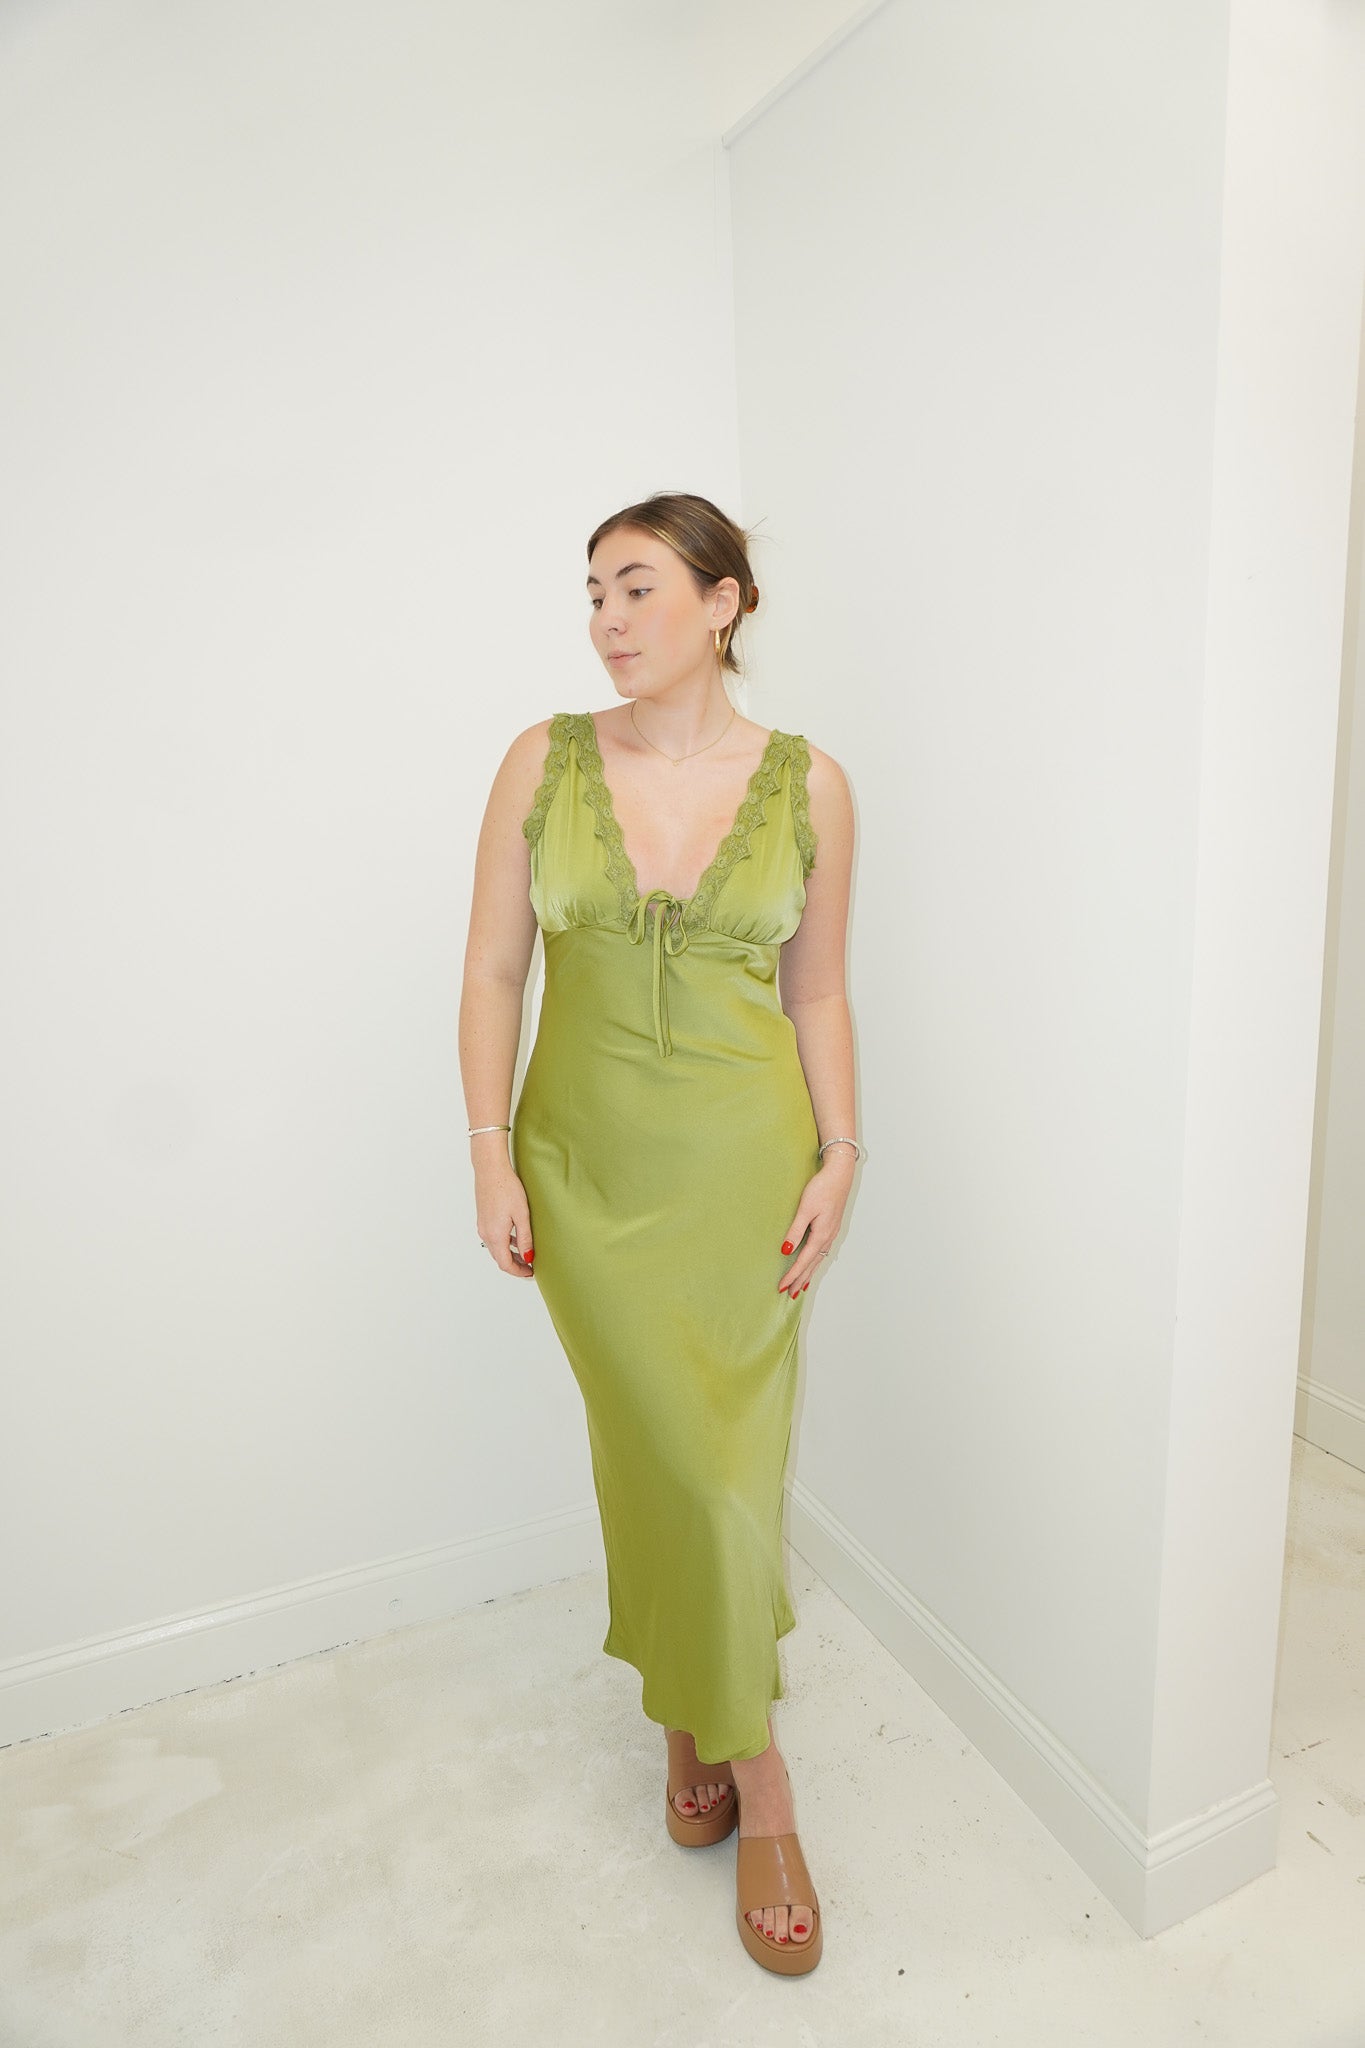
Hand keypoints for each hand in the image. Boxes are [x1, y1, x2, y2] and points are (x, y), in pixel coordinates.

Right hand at [474, 1160, 535, 1278]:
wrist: (491, 1170)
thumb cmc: (506, 1188)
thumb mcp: (521, 1215)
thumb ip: (525, 1238)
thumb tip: (528, 1257)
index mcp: (495, 1235)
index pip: (505, 1263)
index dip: (518, 1271)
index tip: (530, 1273)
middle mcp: (485, 1233)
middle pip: (499, 1258)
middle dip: (514, 1265)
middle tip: (530, 1266)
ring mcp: (482, 1226)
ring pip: (495, 1249)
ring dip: (509, 1254)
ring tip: (525, 1253)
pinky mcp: (483, 1219)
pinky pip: (493, 1238)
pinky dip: (504, 1244)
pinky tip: (515, 1238)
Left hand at [778, 1151, 855, 1293]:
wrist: (840, 1174)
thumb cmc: (822, 1188)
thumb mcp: (805, 1209)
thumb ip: (795, 1230)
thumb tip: (786, 1250)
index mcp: (821, 1235)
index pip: (803, 1261)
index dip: (792, 1275)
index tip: (782, 1287)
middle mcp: (828, 1237)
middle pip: (812, 1264)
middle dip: (800, 1279)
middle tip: (790, 1294)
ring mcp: (831, 1233)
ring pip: (818, 1259)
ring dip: (809, 1273)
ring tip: (800, 1286)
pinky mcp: (831, 1227)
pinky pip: (822, 1251)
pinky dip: (816, 1262)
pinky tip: (813, 1263)